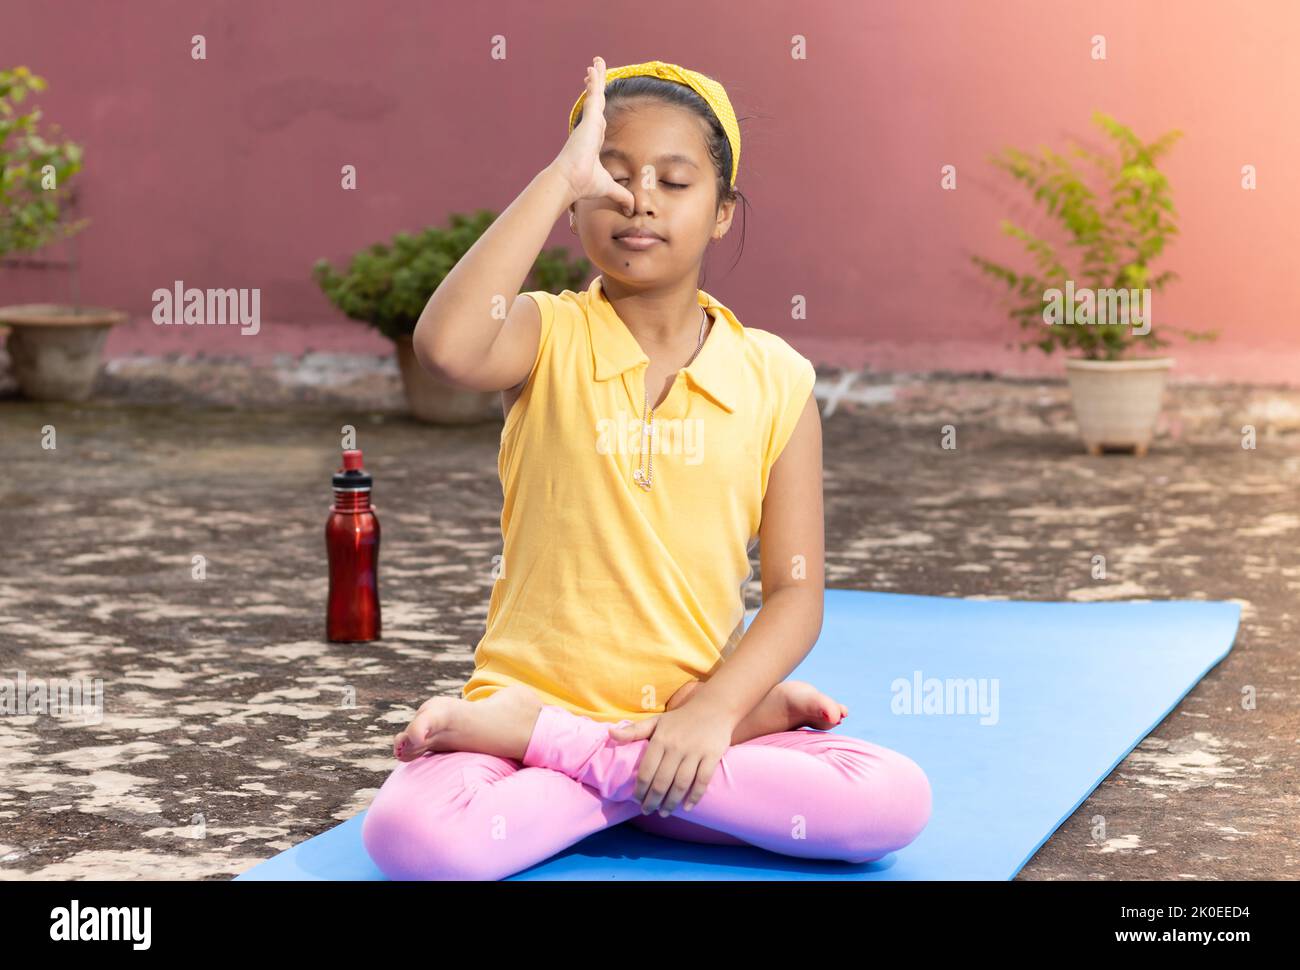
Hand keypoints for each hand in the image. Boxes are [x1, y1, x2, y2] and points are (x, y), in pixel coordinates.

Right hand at [549, 56, 635, 215]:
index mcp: (592, 142)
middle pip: (595, 103)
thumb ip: (621, 195)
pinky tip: (595, 68)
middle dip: (596, 88)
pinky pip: (593, 95)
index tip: (597, 100)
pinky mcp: (588, 120)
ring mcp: (588, 124)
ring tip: (596, 63)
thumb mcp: (608, 187)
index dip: (598, 110)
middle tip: (593, 73)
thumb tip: (632, 208)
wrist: (570, 181)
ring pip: (594, 96)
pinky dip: (594, 81)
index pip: (597, 121)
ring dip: (595, 79)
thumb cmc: (583, 184)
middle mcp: (589, 130)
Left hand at [608, 703, 733, 815]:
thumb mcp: (655, 721)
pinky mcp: (712, 756)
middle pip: (662, 782)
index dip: (640, 790)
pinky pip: (702, 780)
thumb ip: (633, 731)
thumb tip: (610, 733)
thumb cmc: (679, 719)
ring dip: (671, 802)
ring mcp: (695, 752)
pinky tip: (686, 807)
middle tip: (648, 811)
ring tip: (664, 812)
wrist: (713, 707)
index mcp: (660, 739)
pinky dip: (694, 796)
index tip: (637, 801)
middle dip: (653, 801)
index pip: (647, 771)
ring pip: (681, 784)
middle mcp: (676, 747)